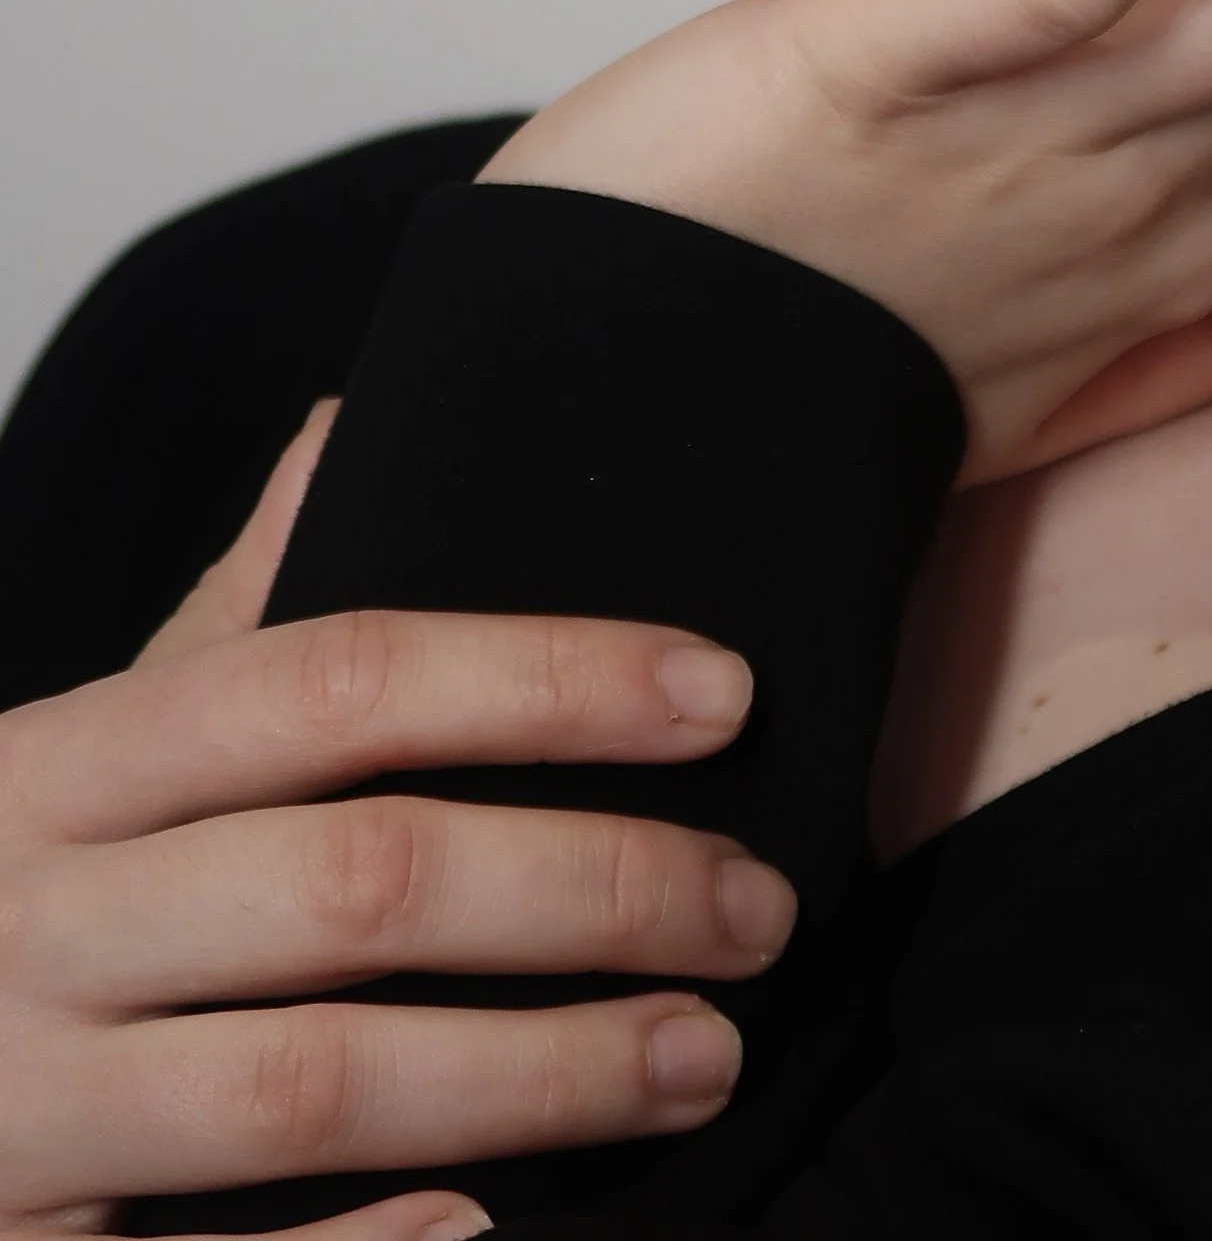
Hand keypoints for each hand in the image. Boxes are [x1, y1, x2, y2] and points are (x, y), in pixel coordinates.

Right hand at [0, 415, 793, 1232]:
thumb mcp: (74, 751)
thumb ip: (227, 616)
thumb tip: (354, 426)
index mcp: (64, 767)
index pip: (335, 680)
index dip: (542, 679)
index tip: (724, 694)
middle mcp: (34, 924)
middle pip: (357, 879)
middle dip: (592, 889)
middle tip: (760, 907)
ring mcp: (13, 1110)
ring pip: (310, 1082)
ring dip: (538, 1074)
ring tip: (706, 1054)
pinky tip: (492, 1228)